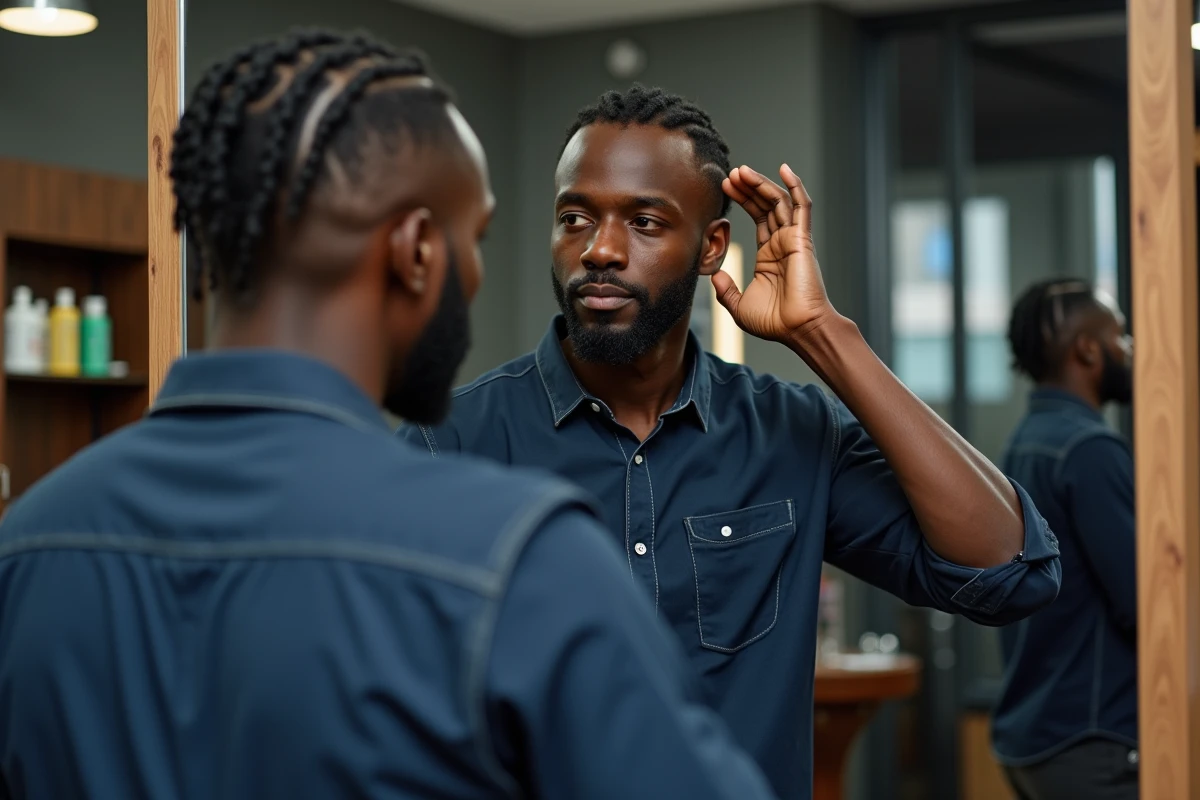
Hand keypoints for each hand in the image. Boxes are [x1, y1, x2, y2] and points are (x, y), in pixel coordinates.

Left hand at [712, 164, 836, 342]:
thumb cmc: (774, 322)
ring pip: (778, 201)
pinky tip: (784, 168)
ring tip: (741, 171)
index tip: (726, 187)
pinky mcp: (802, 239)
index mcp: (769, 255)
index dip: (743, 200)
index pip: (757, 218)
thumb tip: (716, 276)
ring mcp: (793, 239)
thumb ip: (727, 291)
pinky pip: (801, 207)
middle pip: (765, 205)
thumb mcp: (740, 307)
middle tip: (731, 174)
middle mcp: (782, 243)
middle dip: (748, 188)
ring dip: (761, 184)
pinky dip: (795, 186)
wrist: (797, 329)